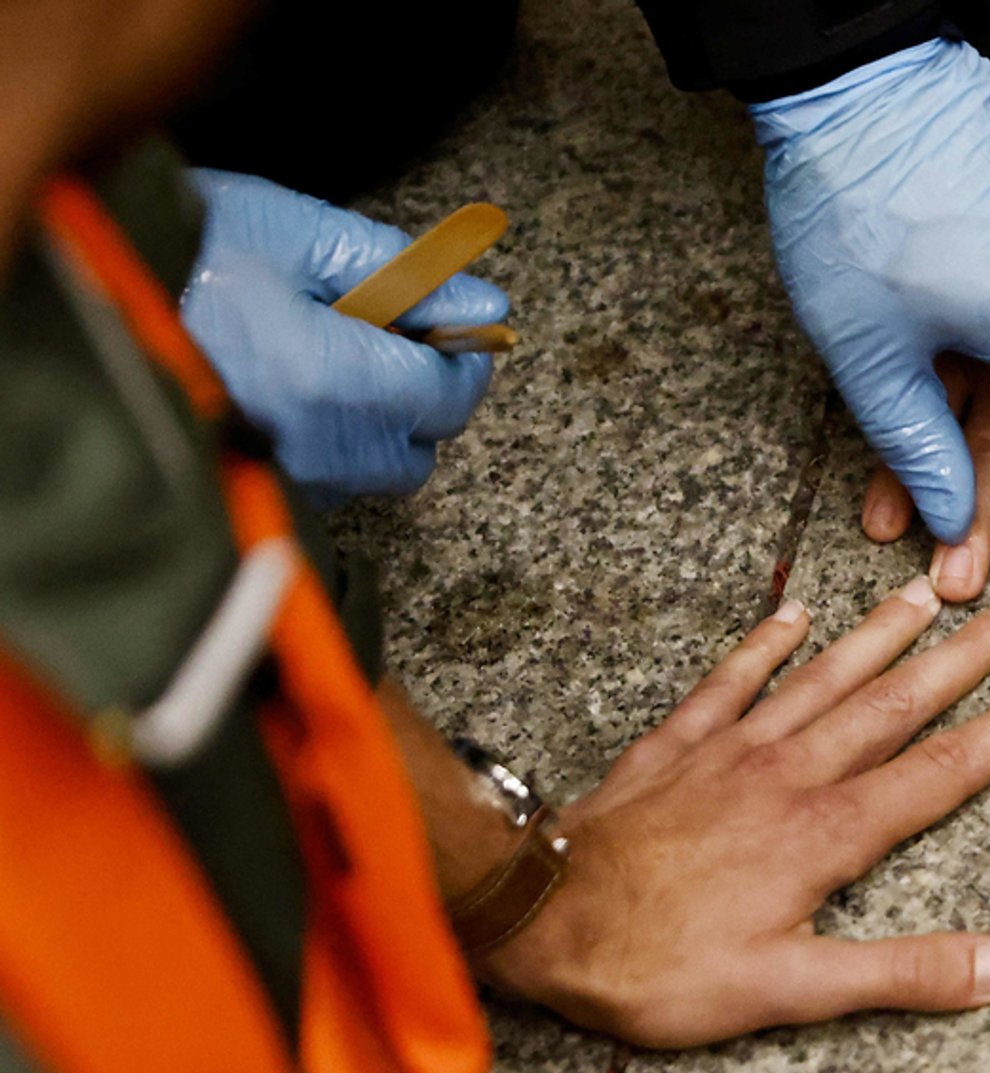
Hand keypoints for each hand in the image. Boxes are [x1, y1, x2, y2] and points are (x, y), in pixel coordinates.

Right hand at [180, 169, 508, 503]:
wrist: (77, 298)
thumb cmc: (176, 257)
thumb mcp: (290, 233)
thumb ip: (398, 270)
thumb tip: (481, 301)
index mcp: (327, 378)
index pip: (447, 393)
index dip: (462, 354)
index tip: (452, 321)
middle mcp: (310, 446)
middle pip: (420, 445)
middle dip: (423, 393)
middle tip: (393, 337)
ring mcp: (279, 477)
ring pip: (376, 471)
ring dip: (379, 422)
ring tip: (334, 359)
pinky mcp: (252, 491)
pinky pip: (327, 481)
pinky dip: (332, 441)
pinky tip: (296, 392)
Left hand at [480, 579, 989, 1047]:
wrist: (537, 917)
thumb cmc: (658, 962)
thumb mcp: (790, 989)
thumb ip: (903, 973)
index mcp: (828, 832)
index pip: (943, 770)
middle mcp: (791, 773)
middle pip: (896, 703)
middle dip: (964, 658)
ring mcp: (732, 749)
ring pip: (824, 675)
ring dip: (882, 633)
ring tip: (930, 590)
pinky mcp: (677, 744)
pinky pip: (730, 678)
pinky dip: (765, 641)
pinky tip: (793, 611)